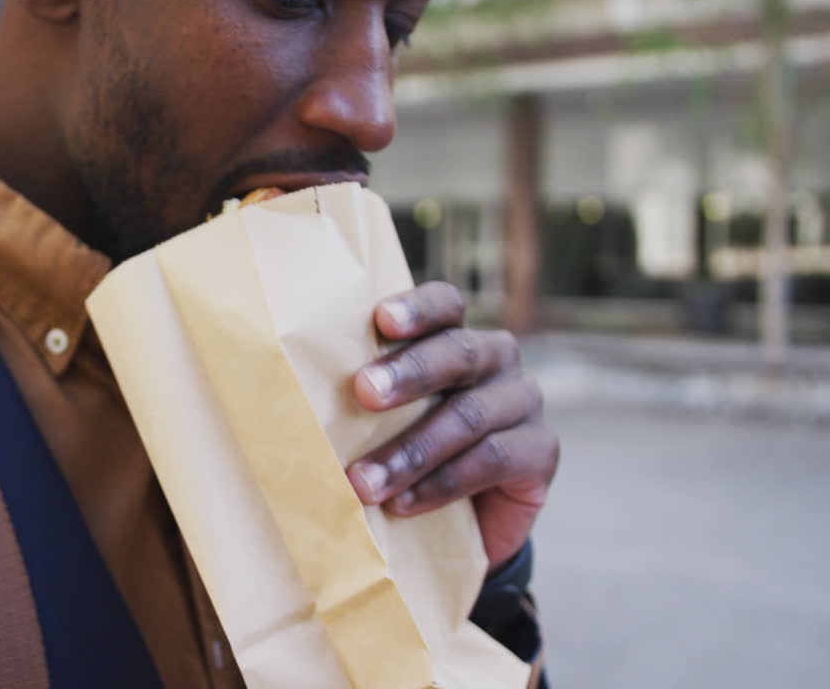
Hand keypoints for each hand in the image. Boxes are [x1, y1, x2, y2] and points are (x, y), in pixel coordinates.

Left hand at [346, 282, 559, 572]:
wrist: (461, 524)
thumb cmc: (405, 451)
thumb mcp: (383, 420)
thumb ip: (361, 398)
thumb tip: (286, 395)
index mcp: (455, 335)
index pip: (445, 305)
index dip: (417, 308)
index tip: (380, 320)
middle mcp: (496, 359)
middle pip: (459, 353)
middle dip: (409, 373)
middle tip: (363, 392)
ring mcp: (523, 403)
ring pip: (470, 416)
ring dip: (412, 450)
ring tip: (364, 483)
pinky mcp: (542, 452)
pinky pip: (493, 460)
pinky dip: (442, 484)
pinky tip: (404, 503)